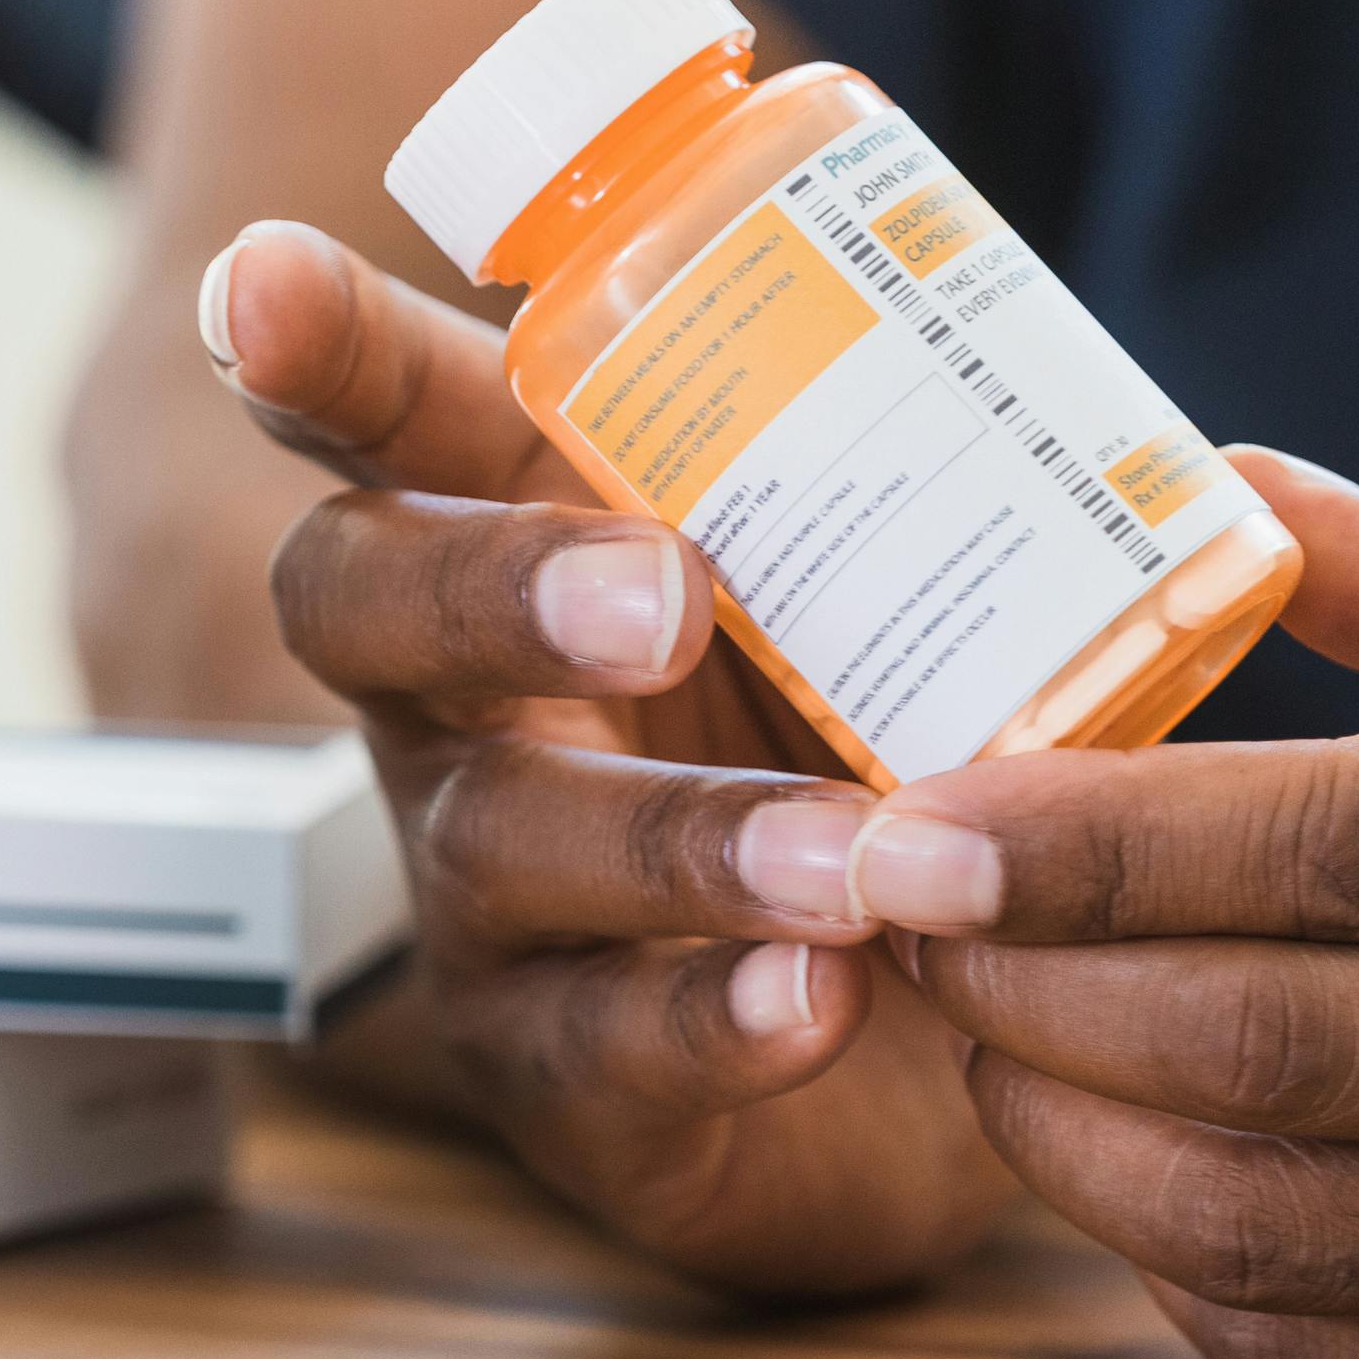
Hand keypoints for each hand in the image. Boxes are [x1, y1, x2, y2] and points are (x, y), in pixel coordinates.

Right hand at [211, 223, 1013, 1295]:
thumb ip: (922, 483)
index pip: (392, 414)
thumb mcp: (896, 587)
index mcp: (523, 535)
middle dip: (491, 587)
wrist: (958, 1026)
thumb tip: (1093, 369)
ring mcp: (483, 902)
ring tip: (849, 863)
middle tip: (661, 593)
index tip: (265, 281)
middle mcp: (456, 707)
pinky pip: (599, 1052)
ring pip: (505, 843)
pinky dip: (711, 1023)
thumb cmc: (888, 739)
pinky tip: (816, 1005)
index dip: (322, 350)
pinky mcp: (558, 1076)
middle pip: (368, 609)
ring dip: (676, 841)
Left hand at [857, 449, 1358, 1358]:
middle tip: (885, 904)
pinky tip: (1124, 1157)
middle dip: (1018, 981)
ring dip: (1059, 1128)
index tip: (903, 811)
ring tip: (978, 1017)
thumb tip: (1220, 482)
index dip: (1089, 841)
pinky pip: (1328, 1352)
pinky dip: (1174, 1266)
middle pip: (1257, 1045)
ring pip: (1258, 1221)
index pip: (1336, 850)